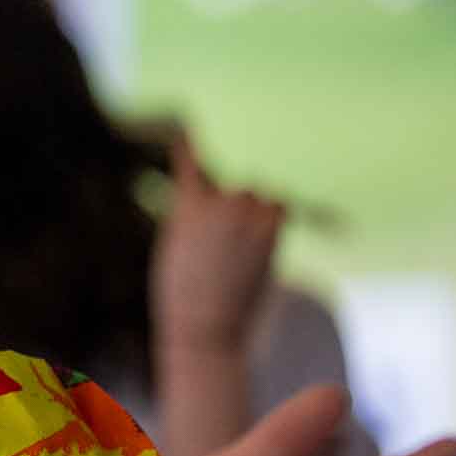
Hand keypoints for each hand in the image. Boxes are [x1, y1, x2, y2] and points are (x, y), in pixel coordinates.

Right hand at [152, 137, 284, 354]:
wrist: (204, 323)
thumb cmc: (182, 295)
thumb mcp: (175, 246)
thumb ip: (192, 218)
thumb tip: (214, 207)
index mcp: (186, 205)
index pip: (189, 165)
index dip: (188, 148)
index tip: (184, 132)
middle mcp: (217, 201)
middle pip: (237, 191)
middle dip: (236, 210)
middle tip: (229, 246)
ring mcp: (245, 213)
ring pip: (262, 200)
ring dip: (258, 216)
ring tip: (244, 252)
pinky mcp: (270, 229)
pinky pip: (280, 210)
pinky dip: (276, 219)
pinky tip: (269, 235)